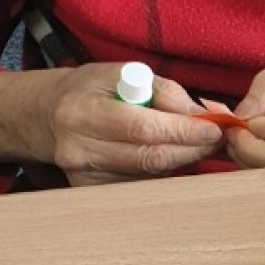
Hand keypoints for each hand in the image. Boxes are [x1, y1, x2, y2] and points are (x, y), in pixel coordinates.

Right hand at [0, 63, 224, 183]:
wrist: (48, 115)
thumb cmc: (91, 90)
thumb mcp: (123, 73)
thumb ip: (164, 92)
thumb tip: (203, 116)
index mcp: (83, 112)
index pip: (143, 129)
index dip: (184, 132)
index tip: (215, 129)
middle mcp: (78, 149)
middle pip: (148, 159)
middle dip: (190, 150)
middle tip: (215, 140)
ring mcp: (82, 175)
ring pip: (147, 176)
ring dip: (179, 161)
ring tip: (194, 144)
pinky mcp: (89, 191)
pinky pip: (137, 185)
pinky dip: (159, 172)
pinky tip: (166, 155)